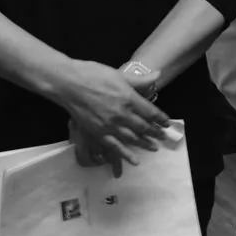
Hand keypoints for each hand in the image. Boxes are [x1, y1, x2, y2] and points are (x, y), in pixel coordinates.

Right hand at [51, 59, 168, 167]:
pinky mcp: (98, 133)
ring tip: (154, 147)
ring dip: (145, 144)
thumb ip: (139, 80)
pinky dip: (126, 155)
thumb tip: (158, 75)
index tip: (166, 123)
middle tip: (163, 137)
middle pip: (144, 127)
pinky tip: (135, 161)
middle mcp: (122, 114)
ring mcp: (110, 125)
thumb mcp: (118, 74)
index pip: (151, 112)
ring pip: (133, 138)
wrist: (68, 84)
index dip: (160, 119)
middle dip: (155, 133)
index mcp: (129, 97)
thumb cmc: (92, 74)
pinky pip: (115, 147)